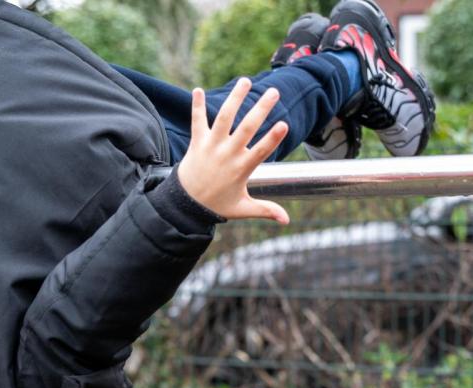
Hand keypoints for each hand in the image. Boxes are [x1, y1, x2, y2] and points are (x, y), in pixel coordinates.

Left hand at [176, 78, 289, 224]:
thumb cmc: (217, 205)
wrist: (185, 205)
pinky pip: (197, 121)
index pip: (260, 151)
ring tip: (245, 81)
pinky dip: (197, 106)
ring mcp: (211, 146)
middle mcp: (227, 154)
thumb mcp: (242, 208)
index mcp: (241, 169)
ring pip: (224, 118)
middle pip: (246, 128)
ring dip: (234, 98)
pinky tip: (198, 89)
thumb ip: (265, 210)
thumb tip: (286, 221)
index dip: (273, 138)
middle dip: (261, 109)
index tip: (284, 124)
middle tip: (274, 92)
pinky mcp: (197, 142)